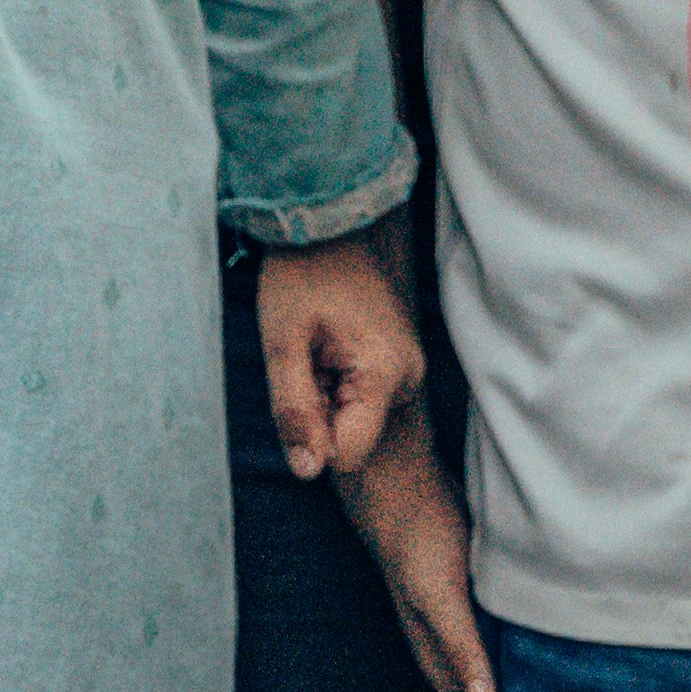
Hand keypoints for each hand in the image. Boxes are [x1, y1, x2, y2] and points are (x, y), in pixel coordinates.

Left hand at [254, 230, 423, 486]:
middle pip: (352, 434)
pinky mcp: (399, 358)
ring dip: (324, 393)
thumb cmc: (301, 273)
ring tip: (314, 346)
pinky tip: (325, 343)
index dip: (311, 437)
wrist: (328, 218)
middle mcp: (408, 376)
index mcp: (384, 375)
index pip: (348, 455)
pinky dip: (335, 379)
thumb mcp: (282, 343)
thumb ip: (293, 410)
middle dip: (316, 409)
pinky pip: (363, 393)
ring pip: (355, 415)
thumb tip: (307, 473)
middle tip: (303, 357)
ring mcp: (407, 366)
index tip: (297, 387)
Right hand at [337, 398, 491, 691]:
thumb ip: (462, 649)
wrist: (394, 474)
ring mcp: (450, 610)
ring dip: (509, 685)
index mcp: (434, 649)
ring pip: (483, 662)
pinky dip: (508, 646)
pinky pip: (489, 629)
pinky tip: (532, 645)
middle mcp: (441, 636)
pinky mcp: (462, 585)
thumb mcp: (439, 595)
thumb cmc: (414, 536)